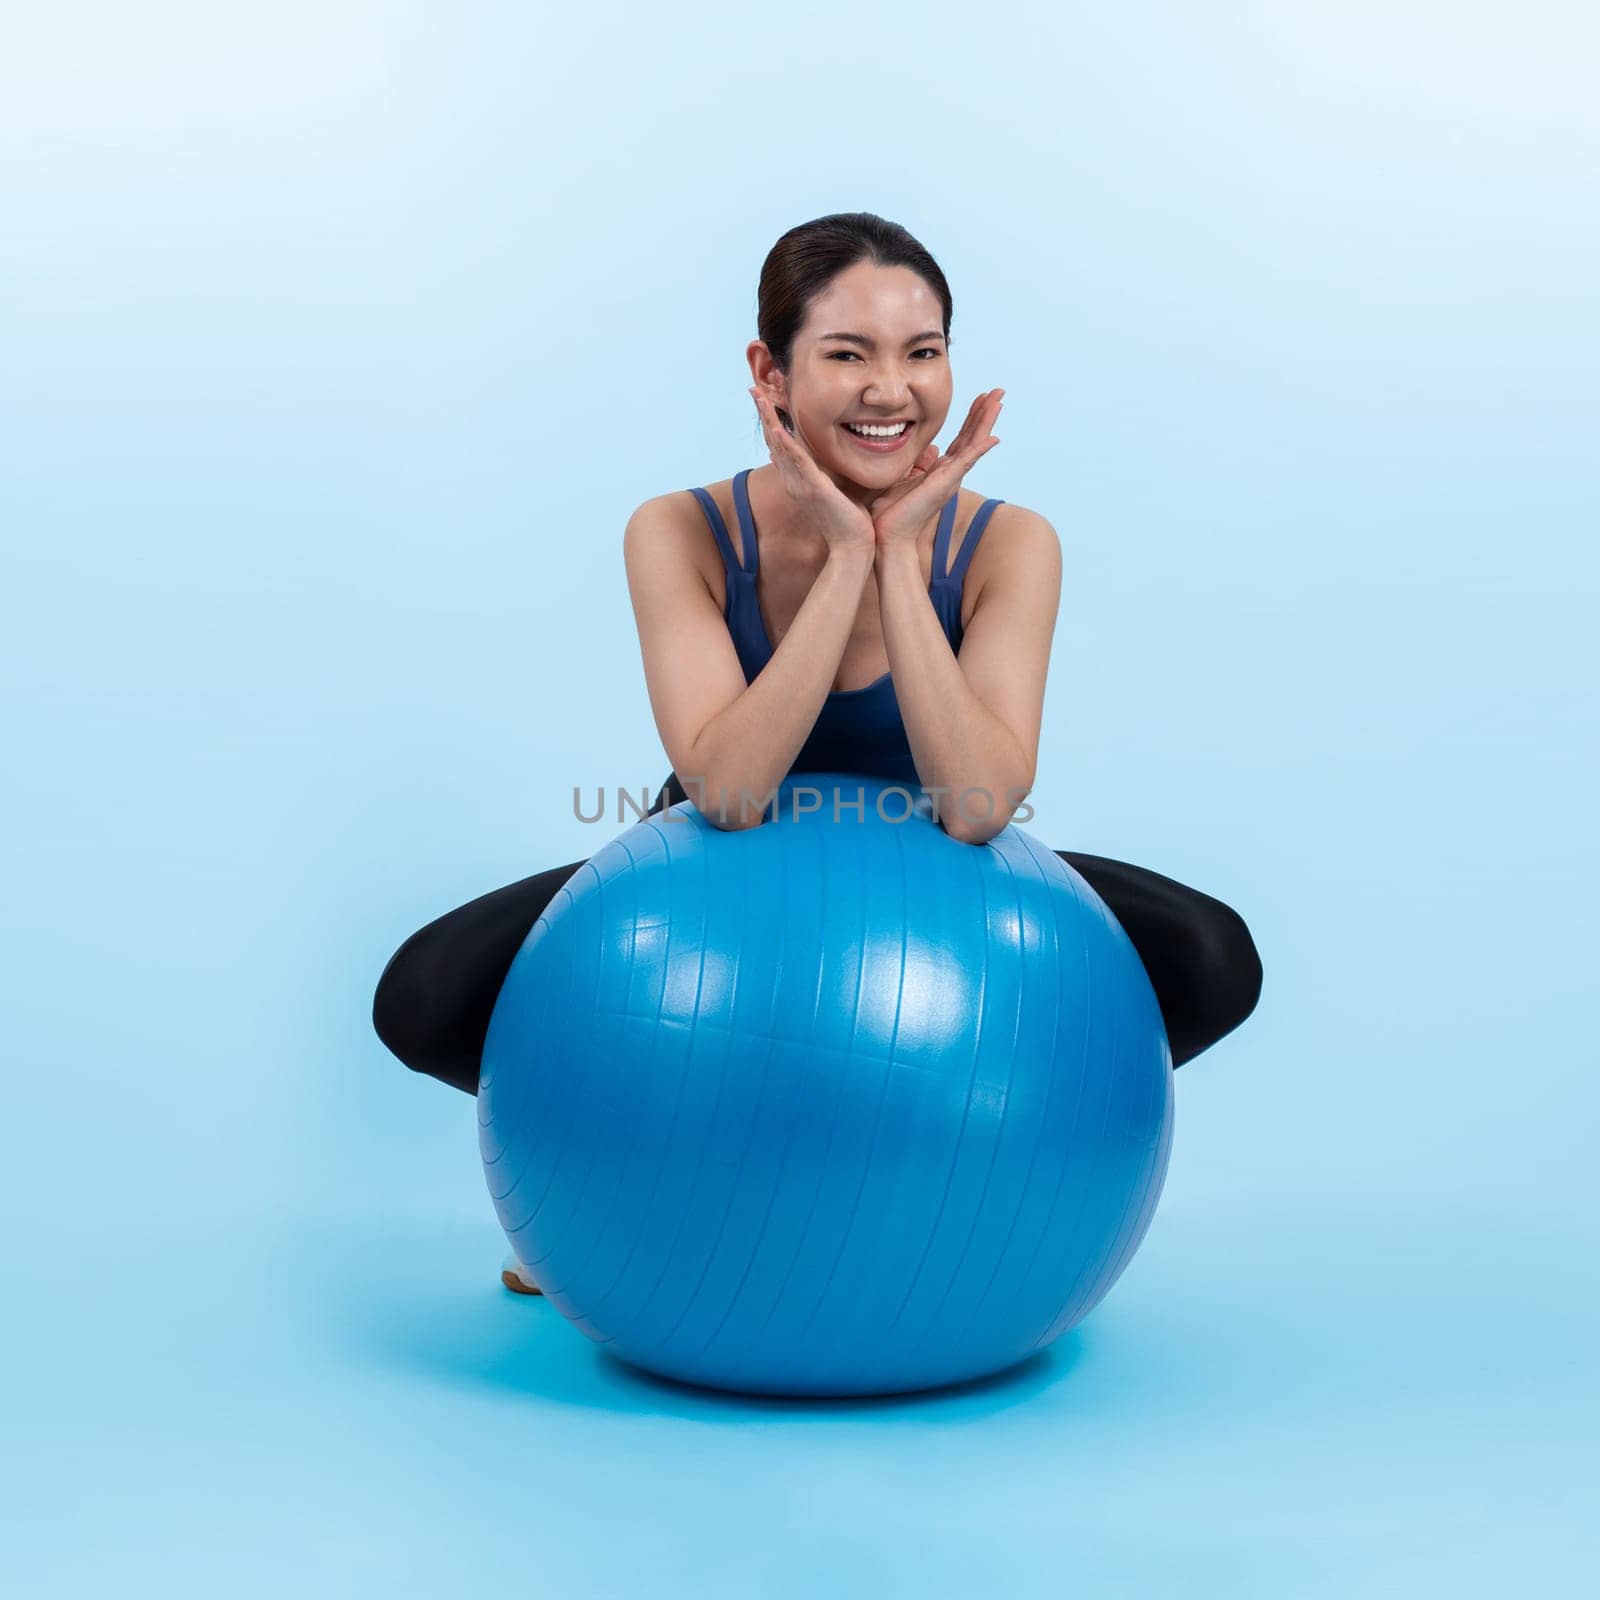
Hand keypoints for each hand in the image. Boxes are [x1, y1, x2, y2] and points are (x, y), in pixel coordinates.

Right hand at [750, 387, 876, 556]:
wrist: (853, 547)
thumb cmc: (853, 522)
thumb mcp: (843, 489)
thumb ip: (839, 472)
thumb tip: (851, 453)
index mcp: (801, 480)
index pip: (783, 446)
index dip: (774, 423)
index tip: (767, 401)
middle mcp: (795, 480)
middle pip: (774, 441)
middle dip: (764, 414)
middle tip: (753, 389)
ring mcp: (801, 484)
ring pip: (780, 445)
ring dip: (768, 419)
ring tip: (758, 396)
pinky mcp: (813, 488)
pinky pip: (795, 461)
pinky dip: (785, 442)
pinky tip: (776, 425)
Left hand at [867, 389, 1002, 551]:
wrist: (887, 537)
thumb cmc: (889, 514)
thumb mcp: (901, 479)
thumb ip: (914, 464)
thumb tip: (926, 451)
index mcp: (939, 472)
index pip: (960, 440)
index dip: (971, 419)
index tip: (980, 399)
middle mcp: (949, 474)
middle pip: (972, 438)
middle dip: (984, 413)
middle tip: (998, 391)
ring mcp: (949, 479)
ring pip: (973, 445)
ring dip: (986, 422)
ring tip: (998, 401)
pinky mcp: (945, 485)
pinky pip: (966, 463)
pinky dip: (979, 450)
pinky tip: (994, 437)